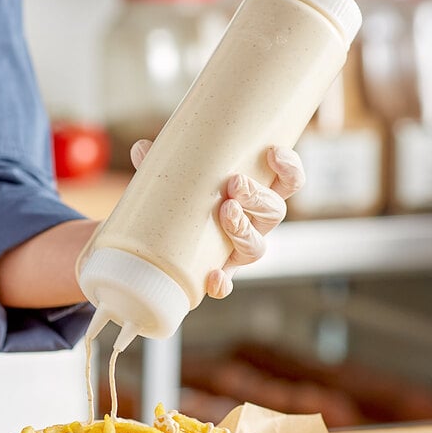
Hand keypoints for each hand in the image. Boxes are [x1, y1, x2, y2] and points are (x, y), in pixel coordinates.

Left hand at [130, 140, 304, 298]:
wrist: (168, 235)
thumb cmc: (187, 197)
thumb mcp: (181, 175)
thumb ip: (166, 162)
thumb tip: (142, 149)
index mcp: (256, 196)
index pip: (288, 182)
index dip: (289, 168)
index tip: (273, 152)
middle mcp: (255, 223)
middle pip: (274, 211)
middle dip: (258, 196)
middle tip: (235, 183)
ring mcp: (239, 250)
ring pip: (257, 245)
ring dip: (244, 229)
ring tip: (226, 212)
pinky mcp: (220, 273)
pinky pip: (228, 283)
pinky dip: (223, 284)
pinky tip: (214, 277)